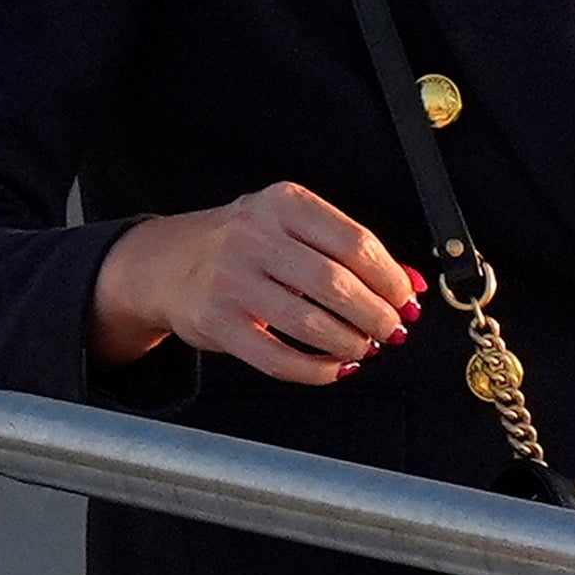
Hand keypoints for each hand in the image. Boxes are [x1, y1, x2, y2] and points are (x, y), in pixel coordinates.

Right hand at [88, 181, 423, 385]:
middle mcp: (255, 237)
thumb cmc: (241, 243)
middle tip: (393, 330)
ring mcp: (232, 281)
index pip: (354, 242)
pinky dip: (316, 370)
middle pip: (336, 284)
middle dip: (376, 314)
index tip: (407, 299)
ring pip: (310, 324)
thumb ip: (348, 252)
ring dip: (349, 343)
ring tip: (365, 347)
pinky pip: (277, 357)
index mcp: (283, 204)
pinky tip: (334, 368)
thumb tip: (409, 285)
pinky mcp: (217, 323)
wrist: (165, 262)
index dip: (390, 278)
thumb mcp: (292, 228)